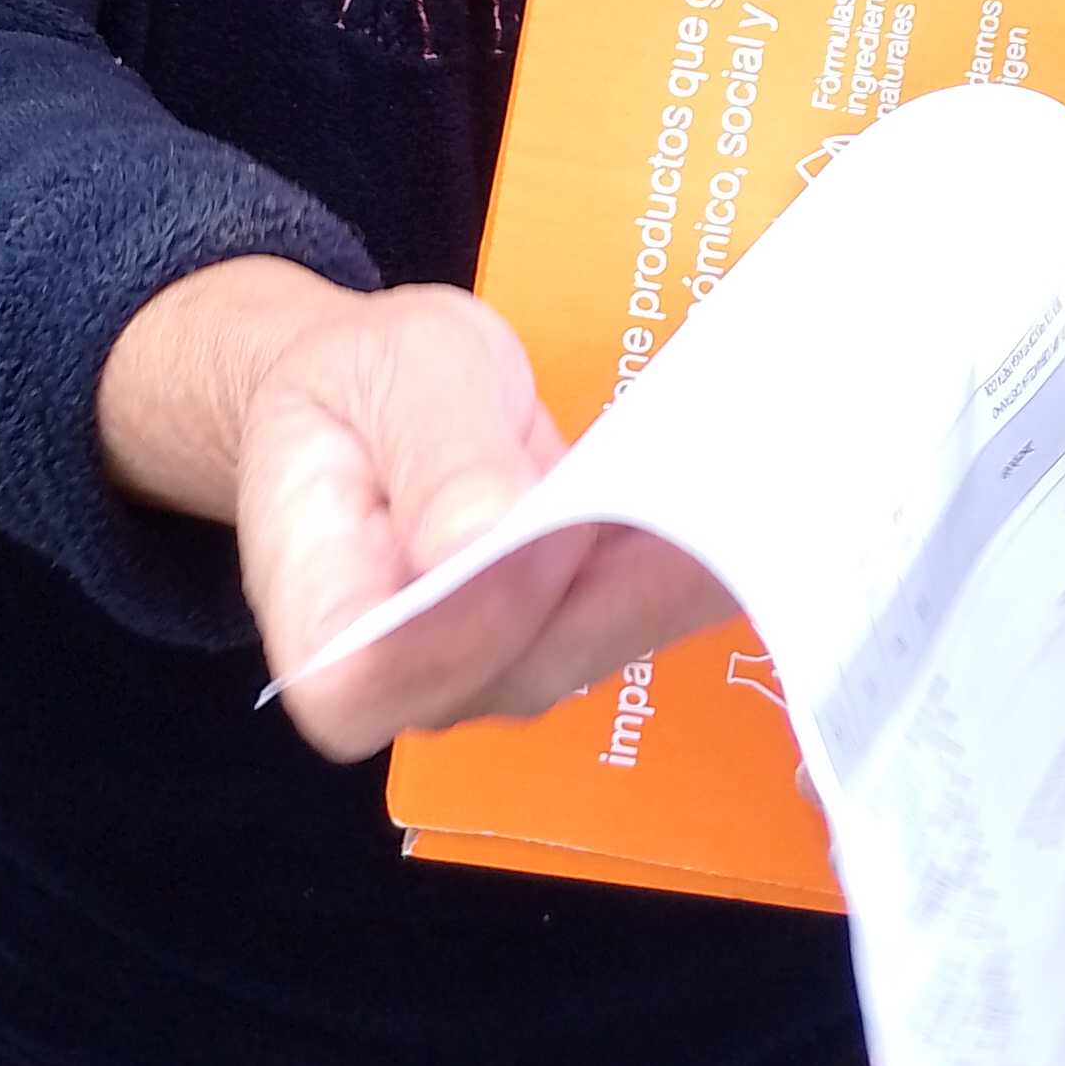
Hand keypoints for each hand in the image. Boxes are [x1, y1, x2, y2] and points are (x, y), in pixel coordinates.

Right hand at [98, 258, 725, 760]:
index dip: (457, 632)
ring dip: (669, 578)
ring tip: (749, 495)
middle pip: (511, 670)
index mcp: (316, 612)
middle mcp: (404, 670)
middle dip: (608, 588)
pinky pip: (628, 618)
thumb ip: (434, 459)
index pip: (362, 688)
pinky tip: (743, 510)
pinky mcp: (557, 636)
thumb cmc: (362, 383)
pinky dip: (684, 567)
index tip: (542, 534)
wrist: (380, 395)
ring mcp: (489, 665)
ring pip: (591, 648)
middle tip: (706, 497)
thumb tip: (474, 540)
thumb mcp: (396, 377)